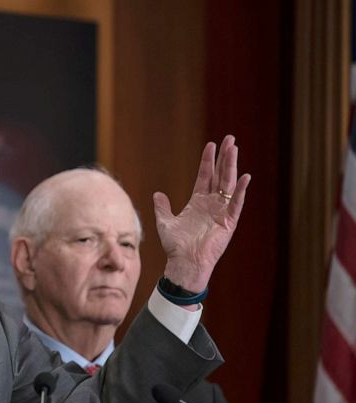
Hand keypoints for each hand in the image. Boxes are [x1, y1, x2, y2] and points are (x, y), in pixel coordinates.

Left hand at [153, 135, 249, 292]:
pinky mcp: (228, 222)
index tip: (211, 145)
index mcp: (198, 202)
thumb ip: (162, 208)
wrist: (184, 263)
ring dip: (231, 167)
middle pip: (220, 175)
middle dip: (224, 157)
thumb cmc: (176, 246)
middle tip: (230, 139)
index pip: (205, 176)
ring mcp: (221, 212)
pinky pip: (236, 204)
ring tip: (234, 149)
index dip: (208, 161)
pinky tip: (245, 177)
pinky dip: (241, 191)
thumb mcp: (165, 223)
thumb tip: (157, 194)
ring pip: (229, 184)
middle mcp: (212, 204)